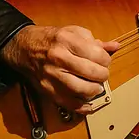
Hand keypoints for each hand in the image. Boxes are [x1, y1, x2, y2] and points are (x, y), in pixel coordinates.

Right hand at [0, 25, 120, 114]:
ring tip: (96, 87)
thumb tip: (114, 46)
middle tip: (102, 74)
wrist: (24, 47)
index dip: (106, 60)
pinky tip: (88, 104)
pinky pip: (68, 103)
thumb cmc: (51, 39)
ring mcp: (52, 75)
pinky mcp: (47, 90)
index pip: (96, 54)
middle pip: (91, 72)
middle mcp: (58, 58)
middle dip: (103, 75)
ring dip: (94, 90)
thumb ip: (94, 41)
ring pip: (81, 90)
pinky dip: (81, 107)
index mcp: (66, 40)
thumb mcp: (72, 32)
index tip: (105, 61)